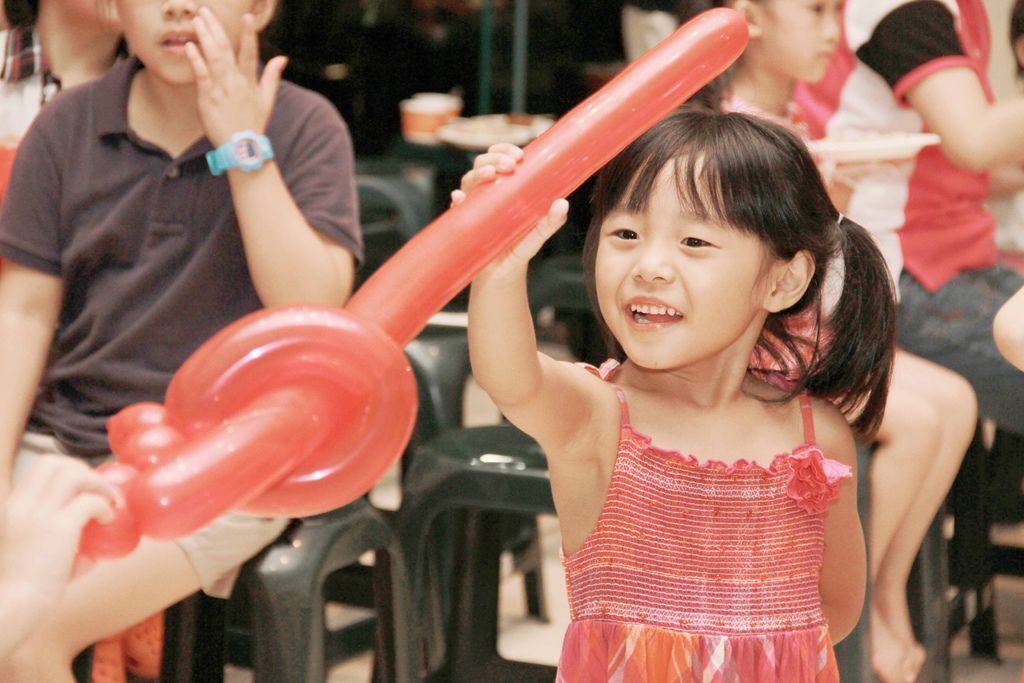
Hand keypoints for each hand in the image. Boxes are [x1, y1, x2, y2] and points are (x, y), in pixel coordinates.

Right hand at [0, 456, 117, 612]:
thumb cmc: (21, 592)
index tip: (88, 486)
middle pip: (56, 462)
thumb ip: (59, 550)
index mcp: (12, 507)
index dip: (71, 470)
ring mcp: (38, 514)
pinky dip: (104, 506)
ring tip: (110, 502)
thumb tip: (89, 558)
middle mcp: (22, 505)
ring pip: (73, 474)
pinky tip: (109, 519)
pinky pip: (89, 502)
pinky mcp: (58, 528)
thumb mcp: (32, 559)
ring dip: (98, 484)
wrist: (11, 608)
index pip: (41, 467)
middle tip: (102, 491)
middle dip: (85, 470)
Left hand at [185, 8, 287, 148]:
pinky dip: (196, 60)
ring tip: (197, 20)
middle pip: (225, 50)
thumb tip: (282, 58)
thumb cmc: (253, 123)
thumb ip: (272, 76)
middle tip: (205, 10)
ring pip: (213, 58)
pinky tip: (190, 46)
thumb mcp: (267, 100)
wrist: (242, 148)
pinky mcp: (208, 98)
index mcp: (250, 81)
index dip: (248, 34)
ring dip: (204, 38)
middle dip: (215, 28)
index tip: (246, 17)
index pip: (250, 52)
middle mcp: (236, 82)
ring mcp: (222, 89)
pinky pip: (201, 76)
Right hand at [451, 143, 568, 277]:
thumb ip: (551, 221)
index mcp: (504, 186)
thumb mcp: (538, 234)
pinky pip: (456, 208)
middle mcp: (486, 191)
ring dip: (478, 174)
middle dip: (494, 158)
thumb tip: (563, 203)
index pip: (500, 158)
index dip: (504, 150)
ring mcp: (472, 205)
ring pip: (468, 180)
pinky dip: (457, 200)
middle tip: (510, 164)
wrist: (502, 273)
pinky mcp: (463, 222)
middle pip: (483, 164)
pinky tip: (460, 198)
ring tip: (491, 174)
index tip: (518, 155)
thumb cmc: (519, 247)